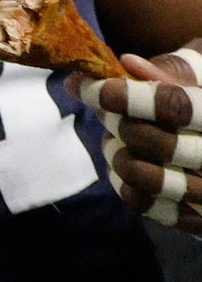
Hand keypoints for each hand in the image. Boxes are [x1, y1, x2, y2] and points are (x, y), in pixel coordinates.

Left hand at [81, 47, 201, 230]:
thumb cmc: (201, 100)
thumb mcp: (199, 74)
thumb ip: (169, 69)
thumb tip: (128, 63)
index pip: (176, 106)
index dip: (129, 96)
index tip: (90, 86)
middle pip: (158, 143)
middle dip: (117, 123)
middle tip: (103, 109)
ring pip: (146, 178)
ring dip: (116, 153)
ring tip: (113, 137)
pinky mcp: (196, 218)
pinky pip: (144, 204)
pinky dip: (121, 182)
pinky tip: (123, 161)